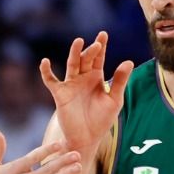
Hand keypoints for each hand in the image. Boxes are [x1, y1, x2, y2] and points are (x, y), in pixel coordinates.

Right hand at [38, 33, 133, 151]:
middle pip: (86, 59)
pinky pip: (51, 81)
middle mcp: (83, 78)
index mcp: (97, 77)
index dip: (101, 46)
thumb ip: (120, 81)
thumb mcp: (114, 100)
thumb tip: (128, 61)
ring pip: (72, 65)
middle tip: (97, 44)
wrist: (87, 138)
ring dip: (74, 53)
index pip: (99, 58)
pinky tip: (44, 62)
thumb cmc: (101, 120)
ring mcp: (71, 84)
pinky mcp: (60, 94)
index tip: (103, 34)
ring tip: (78, 41)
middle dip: (91, 50)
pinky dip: (46, 72)